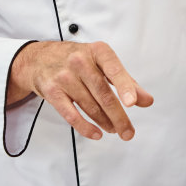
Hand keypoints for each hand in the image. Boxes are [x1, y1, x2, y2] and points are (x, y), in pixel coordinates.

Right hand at [12, 41, 152, 140]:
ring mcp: (64, 76)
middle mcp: (80, 61)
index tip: (132, 102)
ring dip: (105, 122)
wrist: (38, 59)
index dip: (125, 87)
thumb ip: (126, 81)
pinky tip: (96, 133)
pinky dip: (85, 127)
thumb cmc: (76, 60)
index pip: (114, 70)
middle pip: (103, 94)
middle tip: (128, 132)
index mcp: (97, 51)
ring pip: (89, 106)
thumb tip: (146, 100)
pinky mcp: (52, 91)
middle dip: (118, 116)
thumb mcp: (102, 63)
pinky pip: (71, 114)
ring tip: (115, 130)